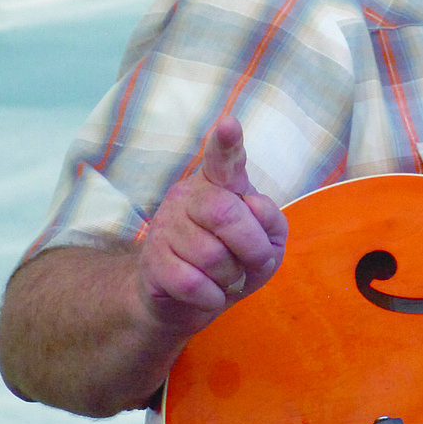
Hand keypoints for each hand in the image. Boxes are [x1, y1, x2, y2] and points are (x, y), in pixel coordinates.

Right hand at [137, 116, 287, 331]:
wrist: (184, 300)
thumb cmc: (234, 259)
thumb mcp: (268, 241)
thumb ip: (270, 221)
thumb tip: (252, 206)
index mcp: (220, 183)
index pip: (223, 159)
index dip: (227, 143)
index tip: (229, 123)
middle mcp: (188, 196)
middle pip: (225, 213)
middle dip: (251, 246)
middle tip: (256, 261)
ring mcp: (165, 226)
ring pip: (211, 255)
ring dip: (232, 277)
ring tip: (227, 277)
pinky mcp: (152, 261)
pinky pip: (192, 283)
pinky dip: (213, 297)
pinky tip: (210, 293)